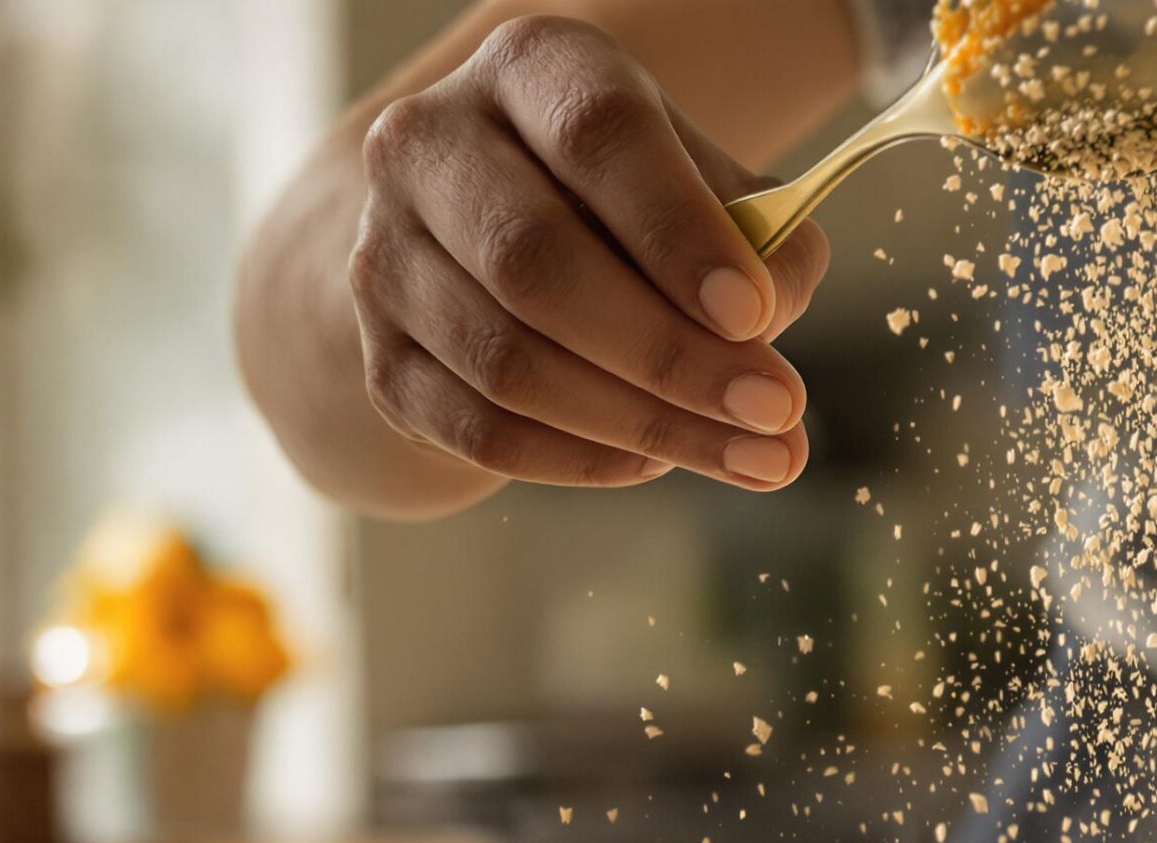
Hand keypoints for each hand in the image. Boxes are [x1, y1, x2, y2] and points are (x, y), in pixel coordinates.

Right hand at [349, 16, 827, 492]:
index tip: (754, 313)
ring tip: (752, 457)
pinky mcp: (379, 356)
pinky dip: (580, 458)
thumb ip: (762, 243)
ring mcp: (385, 252)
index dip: (675, 229)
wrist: (502, 246)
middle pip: (534, 260)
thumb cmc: (636, 206)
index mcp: (528, 69)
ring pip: (507, 361)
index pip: (595, 136)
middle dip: (669, 353)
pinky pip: (479, 429)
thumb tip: (769, 315)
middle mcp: (431, 145)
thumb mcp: (710, 189)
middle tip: (776, 411)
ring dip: (642, 423)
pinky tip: (658, 459)